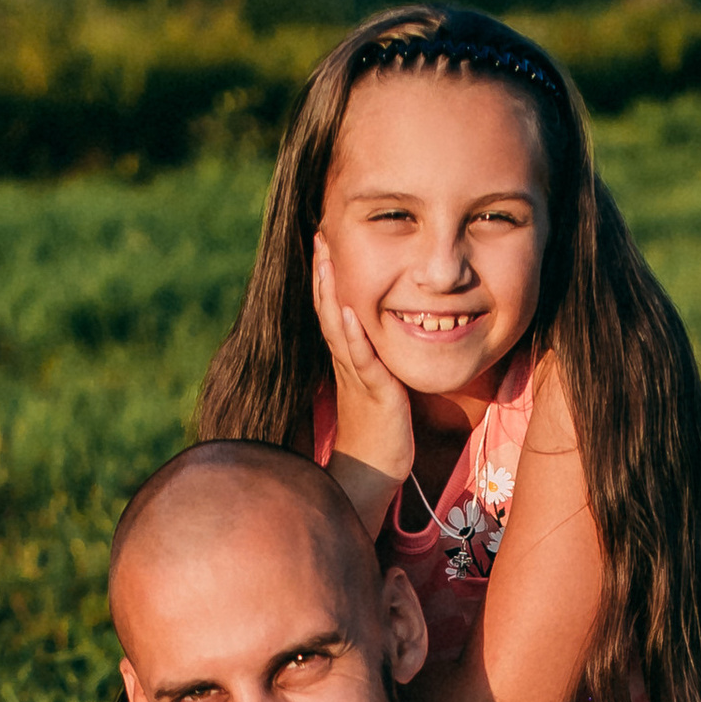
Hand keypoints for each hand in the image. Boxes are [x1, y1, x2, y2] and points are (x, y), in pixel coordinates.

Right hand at [312, 231, 414, 512]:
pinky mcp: (374, 391)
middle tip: (320, 231)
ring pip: (338, 325)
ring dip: (331, 291)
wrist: (375, 470)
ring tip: (326, 257)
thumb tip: (379, 330)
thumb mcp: (377, 381)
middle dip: (325, 269)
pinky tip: (348, 310)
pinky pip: (360, 358)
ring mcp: (357, 374)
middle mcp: (347, 359)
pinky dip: (352, 334)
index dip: (328, 273)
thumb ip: (375, 354)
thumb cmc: (380, 428)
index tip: (325, 237)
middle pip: (328, 306)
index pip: (334, 305)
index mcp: (348, 355)